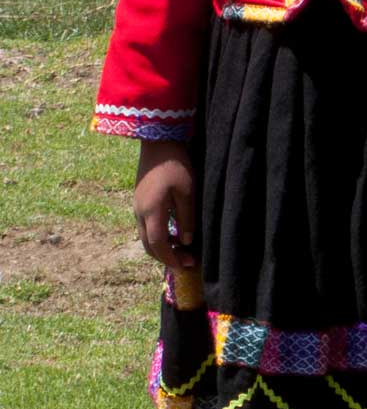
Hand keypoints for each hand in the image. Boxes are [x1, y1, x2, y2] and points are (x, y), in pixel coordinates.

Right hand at [134, 139, 197, 270]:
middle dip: (166, 257)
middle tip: (187, 261)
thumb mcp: (187, 190)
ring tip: (182, 250)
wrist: (157, 143)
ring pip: (146, 237)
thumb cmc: (175, 164)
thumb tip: (185, 241)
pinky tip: (174, 234)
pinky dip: (158, 236)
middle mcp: (139, 213)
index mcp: (151, 211)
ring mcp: (137, 208)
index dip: (171, 259)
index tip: (186, 266)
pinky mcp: (139, 202)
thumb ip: (187, 217)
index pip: (157, 245)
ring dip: (162, 247)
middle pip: (148, 245)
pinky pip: (146, 226)